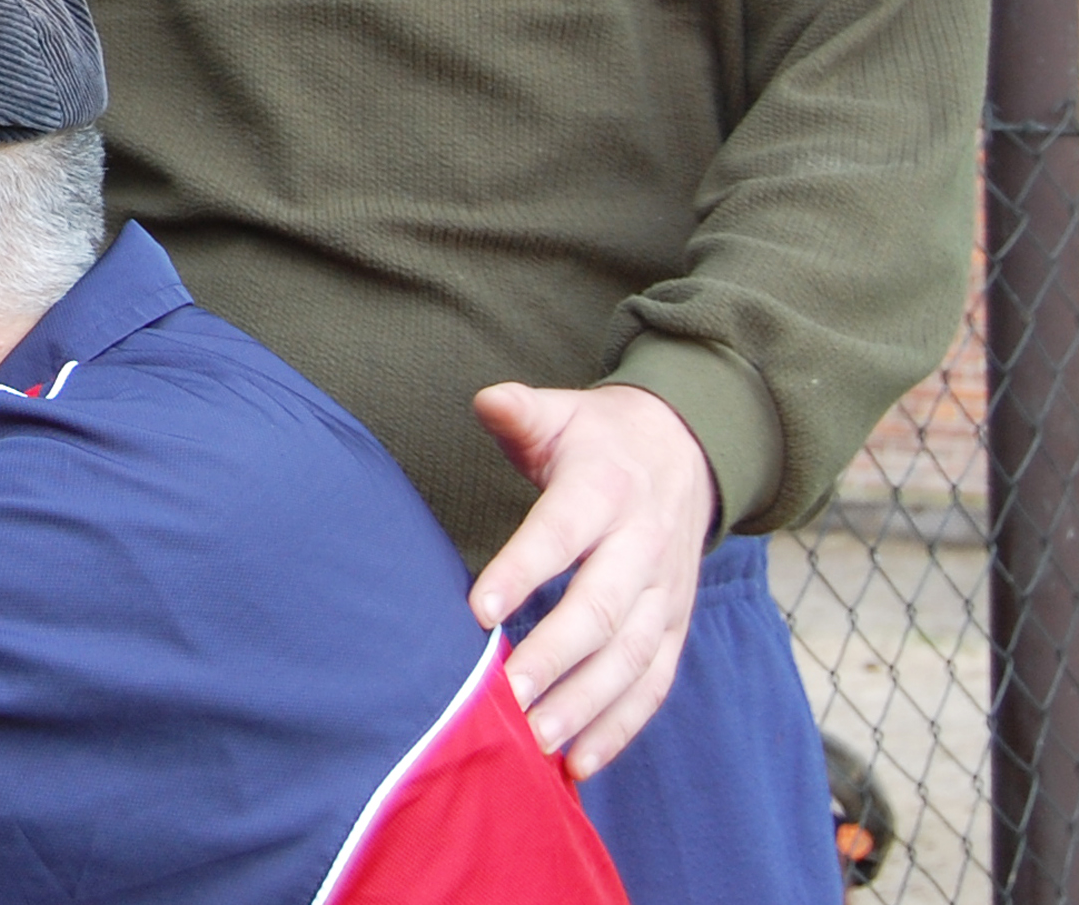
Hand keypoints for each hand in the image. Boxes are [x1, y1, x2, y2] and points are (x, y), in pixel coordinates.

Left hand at [467, 382, 716, 778]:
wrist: (687, 450)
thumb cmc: (600, 438)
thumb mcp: (564, 413)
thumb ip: (523, 413)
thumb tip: (489, 401)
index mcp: (607, 490)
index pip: (561, 534)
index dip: (523, 570)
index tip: (477, 610)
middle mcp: (644, 546)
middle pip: (602, 609)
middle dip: (555, 658)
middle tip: (507, 698)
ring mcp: (666, 593)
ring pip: (631, 658)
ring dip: (585, 706)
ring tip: (538, 743)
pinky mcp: (675, 627)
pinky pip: (654, 684)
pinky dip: (620, 727)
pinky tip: (580, 764)